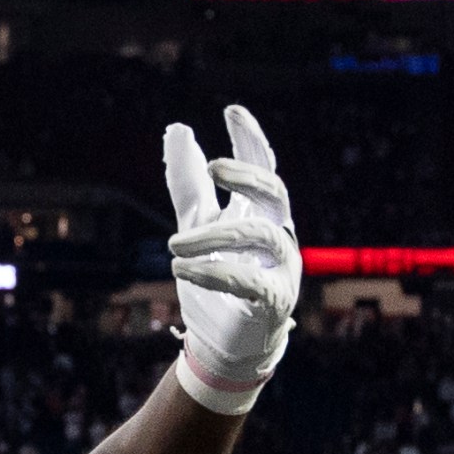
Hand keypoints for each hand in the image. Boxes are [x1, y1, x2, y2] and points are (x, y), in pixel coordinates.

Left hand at [164, 106, 299, 414]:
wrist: (220, 343)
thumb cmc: (216, 281)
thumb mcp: (196, 226)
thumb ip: (189, 184)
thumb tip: (178, 129)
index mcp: (260, 216)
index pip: (264, 169)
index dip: (251, 140)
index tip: (231, 110)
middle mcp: (277, 237)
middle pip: (275, 193)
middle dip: (246, 175)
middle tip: (213, 166)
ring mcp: (281, 269)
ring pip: (259, 236)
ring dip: (212, 235)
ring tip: (172, 247)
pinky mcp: (273, 301)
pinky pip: (250, 281)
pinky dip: (213, 271)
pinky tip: (180, 267)